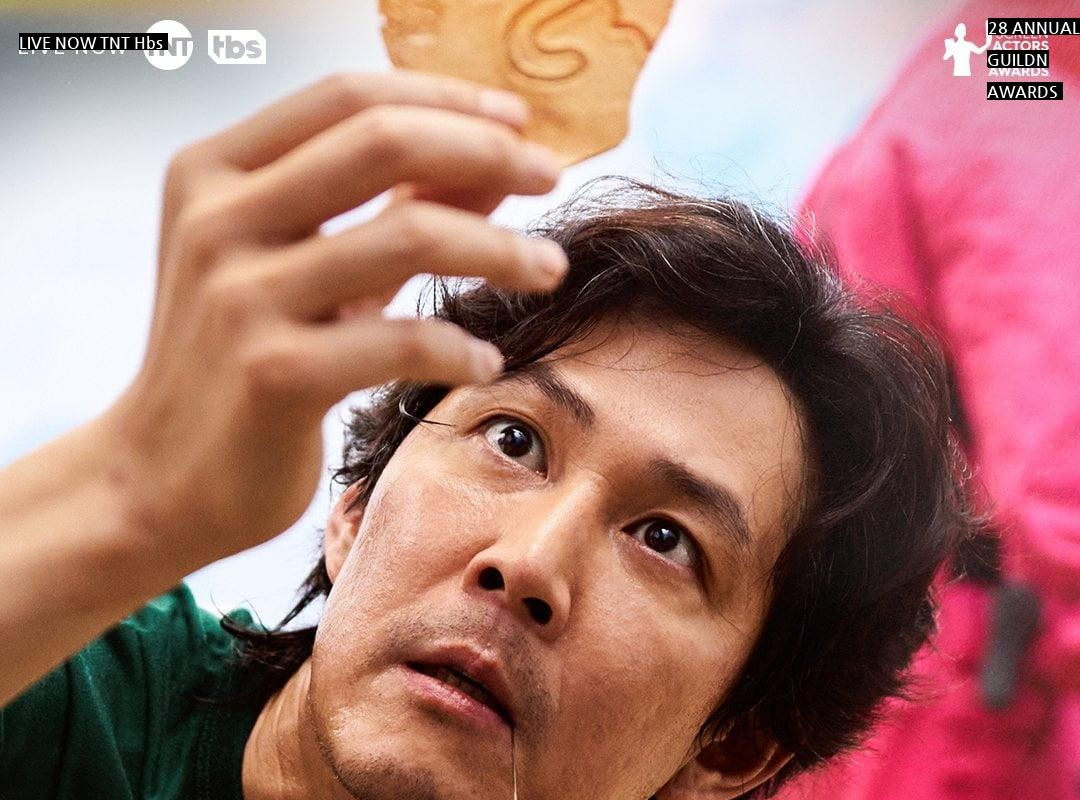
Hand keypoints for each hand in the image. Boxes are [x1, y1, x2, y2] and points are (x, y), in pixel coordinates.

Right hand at [101, 70, 566, 568]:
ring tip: (547, 269)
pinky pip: (400, 341)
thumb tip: (492, 161)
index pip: (347, 97)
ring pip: (408, 236)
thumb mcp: (307, 267)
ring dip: (500, 248)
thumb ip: (387, 207)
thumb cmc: (240, 360)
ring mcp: (239, 297)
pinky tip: (486, 362)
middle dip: (486, 151)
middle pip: (382, 142)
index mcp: (214, 172)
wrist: (159, 477)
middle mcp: (217, 220)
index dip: (444, 98)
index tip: (518, 122)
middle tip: (552, 175)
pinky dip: (459, 347)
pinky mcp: (272, 376)